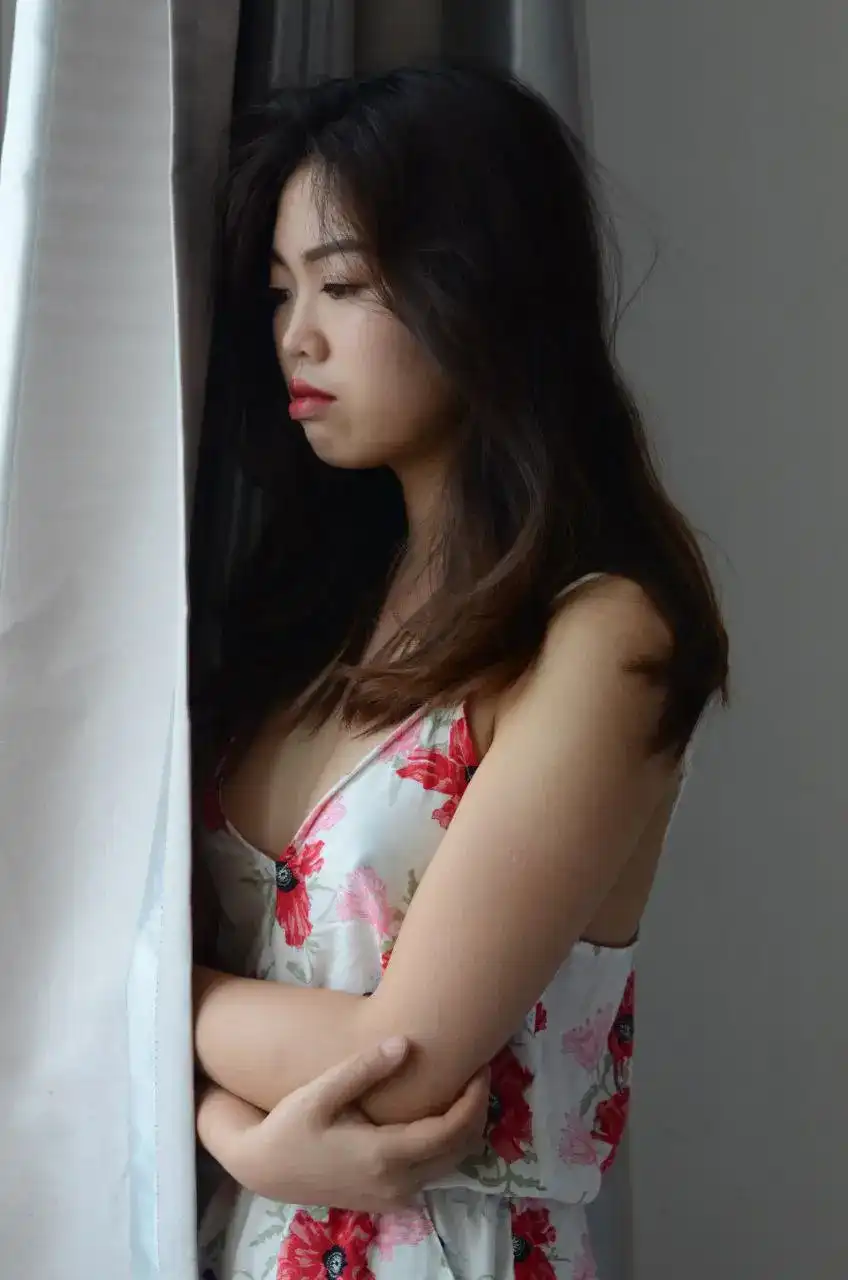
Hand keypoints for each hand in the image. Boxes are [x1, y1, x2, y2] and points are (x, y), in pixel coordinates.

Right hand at [203, 1038, 488, 1211]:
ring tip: (462, 1086)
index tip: (481, 1065)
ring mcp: (394, 1197)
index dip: (474, 1098)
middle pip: (460, 1150)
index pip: (452, 1130)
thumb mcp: (321, 1092)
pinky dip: (446, 1143)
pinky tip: (437, 1111)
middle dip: (476, 1110)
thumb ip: (364, 1069)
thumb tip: (406, 1043)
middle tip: (478, 1071)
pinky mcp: (388, 1199)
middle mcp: (397, 1184)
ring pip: (450, 1163)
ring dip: (463, 1127)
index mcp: (385, 1157)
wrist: (263, 1168)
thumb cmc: (289, 1125)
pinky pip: (433, 1171)